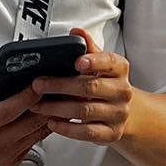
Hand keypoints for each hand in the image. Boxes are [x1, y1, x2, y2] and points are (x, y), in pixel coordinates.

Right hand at [0, 77, 45, 165]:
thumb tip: (7, 77)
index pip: (10, 110)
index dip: (28, 96)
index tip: (38, 84)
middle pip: (30, 123)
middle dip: (45, 104)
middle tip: (51, 90)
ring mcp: (5, 156)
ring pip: (37, 134)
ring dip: (46, 116)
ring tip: (50, 101)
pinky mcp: (11, 162)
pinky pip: (33, 143)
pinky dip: (38, 130)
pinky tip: (37, 118)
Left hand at [31, 29, 133, 146]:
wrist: (127, 113)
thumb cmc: (107, 86)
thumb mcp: (102, 65)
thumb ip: (89, 49)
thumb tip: (76, 32)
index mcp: (119, 69)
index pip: (109, 62)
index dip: (93, 61)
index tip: (77, 62)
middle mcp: (122, 91)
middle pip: (89, 87)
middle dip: (60, 86)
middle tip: (39, 84)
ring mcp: (118, 114)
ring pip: (84, 111)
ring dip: (57, 108)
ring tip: (38, 105)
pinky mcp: (111, 133)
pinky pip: (86, 132)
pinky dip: (66, 128)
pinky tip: (52, 122)